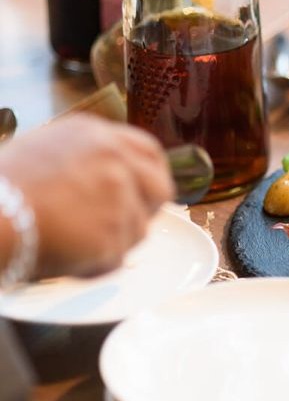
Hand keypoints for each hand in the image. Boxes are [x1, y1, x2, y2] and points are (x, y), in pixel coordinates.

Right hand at [0, 115, 174, 278]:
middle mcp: (114, 159)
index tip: (146, 193)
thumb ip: (84, 160)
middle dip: (146, 211)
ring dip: (111, 242)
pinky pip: (115, 259)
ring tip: (67, 241)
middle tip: (119, 228)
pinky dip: (93, 265)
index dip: (151, 176)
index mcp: (96, 135)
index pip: (149, 151)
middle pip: (160, 189)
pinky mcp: (112, 233)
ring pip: (138, 230)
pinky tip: (62, 257)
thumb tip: (111, 180)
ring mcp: (117, 196)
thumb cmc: (1, 190)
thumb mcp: (44, 153)